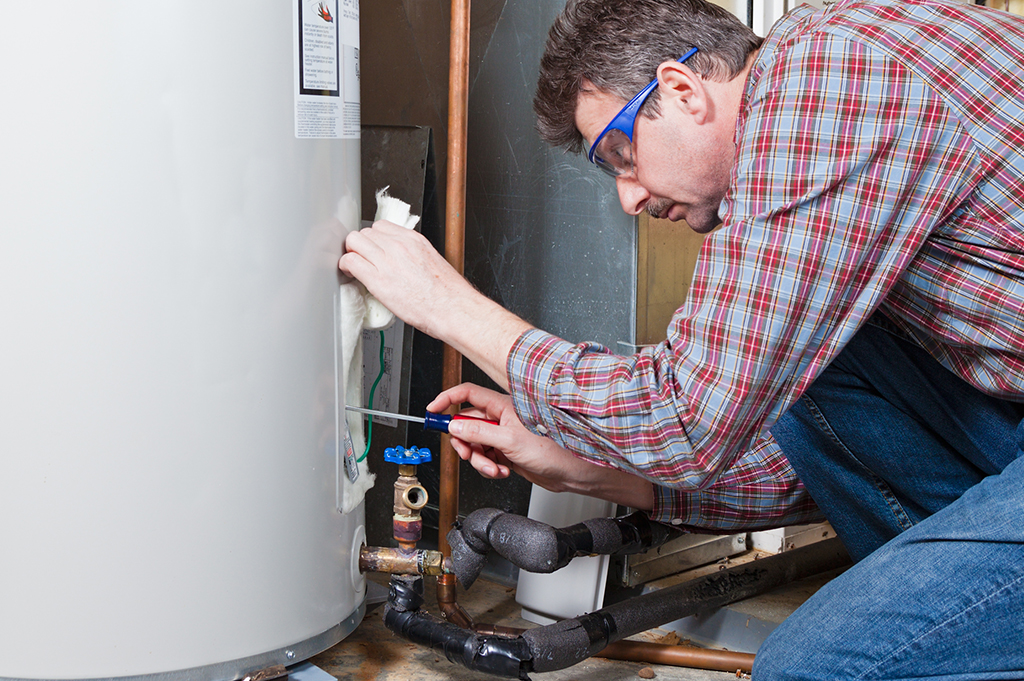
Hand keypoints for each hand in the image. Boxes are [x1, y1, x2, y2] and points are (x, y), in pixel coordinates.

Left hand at [339, 222, 530, 389]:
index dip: (373, 239)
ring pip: (354, 241)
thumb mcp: (432, 262)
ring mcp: (388, 260)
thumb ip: (413, 255)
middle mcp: (399, 245)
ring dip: (351, 253)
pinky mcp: (378, 279)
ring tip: (355, 267)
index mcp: (413, 240)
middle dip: (361, 245)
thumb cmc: (448, 294)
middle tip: (362, 259)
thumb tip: (401, 261)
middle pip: (365, 232)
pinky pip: (350, 261)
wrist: (453, 309)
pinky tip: (350, 274)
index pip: (381, 227)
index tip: (373, 249)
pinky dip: (346, 266)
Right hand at [429, 383, 654, 509]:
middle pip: (466, 424)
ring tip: (495, 467)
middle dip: (465, 443)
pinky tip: (502, 470)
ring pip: (475, 445)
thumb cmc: (553, 449)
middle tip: (469, 454)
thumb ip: (478, 432)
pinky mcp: (507, 452)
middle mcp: (502, 418)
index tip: (432, 411)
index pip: (466, 394)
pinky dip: (489, 467)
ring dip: (479, 460)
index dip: (447, 400)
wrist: (571, 472)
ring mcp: (504, 435)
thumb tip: (455, 425)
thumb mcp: (508, 440)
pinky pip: (486, 458)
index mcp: (502, 406)